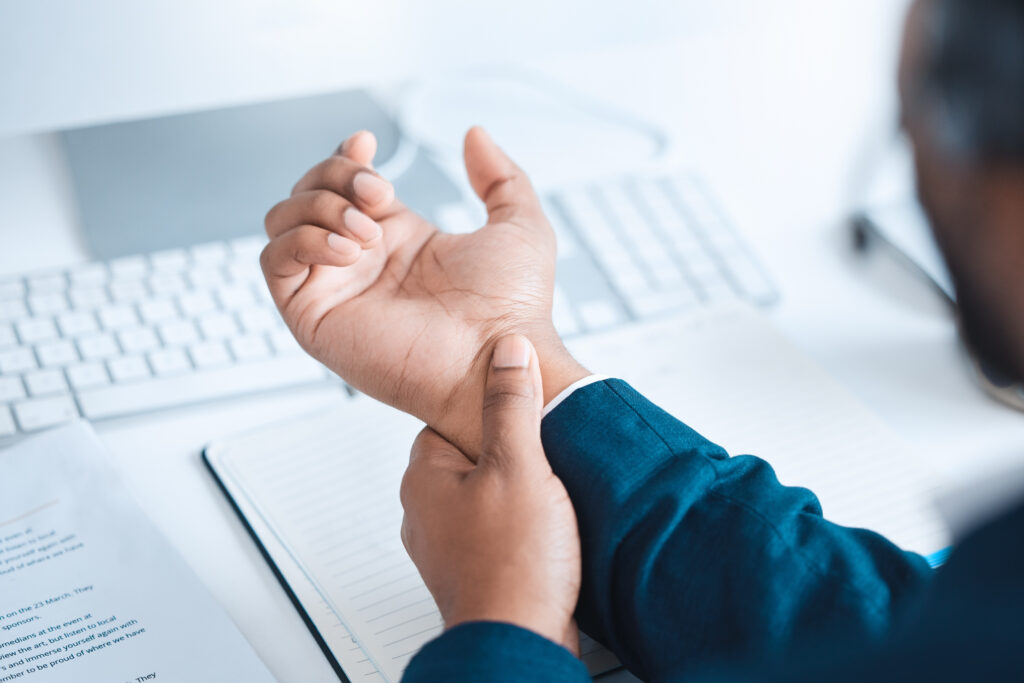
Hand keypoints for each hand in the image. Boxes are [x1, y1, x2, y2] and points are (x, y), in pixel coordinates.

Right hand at [261, 128, 586, 456]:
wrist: (497, 356)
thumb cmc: (514, 308)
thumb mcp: (519, 224)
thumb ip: (499, 175)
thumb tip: (474, 135)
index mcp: (398, 239)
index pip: (342, 184)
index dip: (344, 157)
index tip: (367, 143)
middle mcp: (360, 261)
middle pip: (306, 193)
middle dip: (334, 175)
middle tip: (379, 195)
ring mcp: (335, 288)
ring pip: (282, 221)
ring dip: (319, 207)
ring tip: (368, 231)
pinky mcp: (313, 317)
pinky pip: (274, 262)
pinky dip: (302, 241)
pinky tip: (350, 250)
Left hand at [399, 334, 581, 650]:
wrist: (518, 641)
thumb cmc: (511, 564)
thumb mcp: (520, 466)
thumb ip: (512, 404)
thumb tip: (507, 351)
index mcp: (423, 476)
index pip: (451, 417)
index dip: (495, 413)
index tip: (525, 416)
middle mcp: (425, 511)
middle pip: (472, 457)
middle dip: (512, 457)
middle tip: (545, 459)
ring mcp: (447, 545)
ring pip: (486, 496)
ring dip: (520, 495)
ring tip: (551, 499)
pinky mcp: (472, 571)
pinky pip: (496, 531)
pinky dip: (521, 528)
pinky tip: (549, 532)